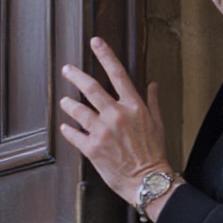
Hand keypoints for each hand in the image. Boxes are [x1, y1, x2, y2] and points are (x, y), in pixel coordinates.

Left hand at [57, 37, 175, 210]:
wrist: (148, 180)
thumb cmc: (155, 153)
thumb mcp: (158, 124)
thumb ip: (152, 101)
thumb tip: (152, 84)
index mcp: (134, 106)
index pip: (118, 73)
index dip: (105, 55)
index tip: (95, 42)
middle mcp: (116, 115)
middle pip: (90, 87)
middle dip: (75, 75)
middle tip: (66, 70)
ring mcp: (103, 131)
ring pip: (77, 109)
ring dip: (68, 103)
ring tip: (64, 101)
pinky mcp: (92, 148)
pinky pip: (73, 134)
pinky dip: (68, 129)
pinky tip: (66, 127)